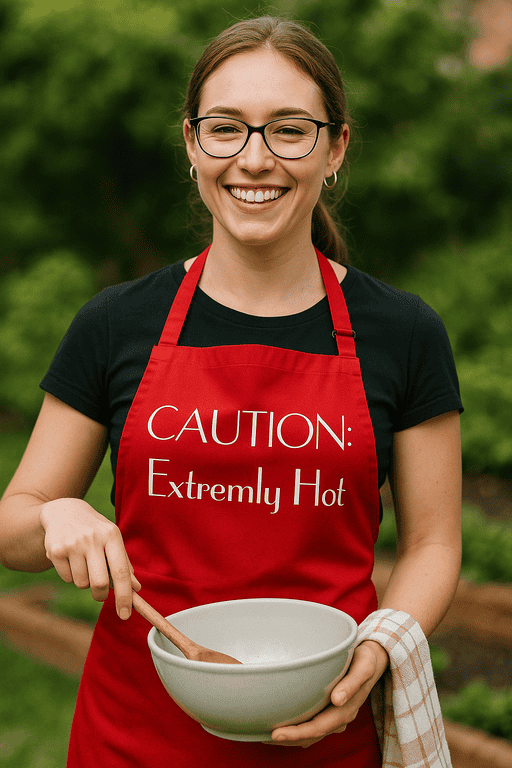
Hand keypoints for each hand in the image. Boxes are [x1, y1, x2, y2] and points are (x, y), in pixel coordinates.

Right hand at [40, 498, 140, 618]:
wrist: (64, 511)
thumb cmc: (95, 530)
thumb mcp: (112, 539)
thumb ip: (124, 563)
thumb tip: (136, 588)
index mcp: (111, 535)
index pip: (121, 571)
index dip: (125, 596)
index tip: (126, 615)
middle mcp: (92, 538)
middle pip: (100, 583)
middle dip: (101, 594)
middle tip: (101, 593)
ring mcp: (72, 544)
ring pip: (82, 583)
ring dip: (84, 581)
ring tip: (83, 563)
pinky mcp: (55, 550)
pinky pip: (66, 578)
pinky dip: (70, 575)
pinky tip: (71, 559)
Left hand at [264, 640, 387, 747]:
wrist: (375, 659)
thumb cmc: (366, 660)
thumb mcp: (364, 666)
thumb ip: (352, 683)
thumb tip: (337, 700)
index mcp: (347, 709)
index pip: (318, 727)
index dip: (296, 733)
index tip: (276, 734)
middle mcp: (340, 717)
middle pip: (311, 735)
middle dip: (288, 738)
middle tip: (264, 736)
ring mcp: (335, 716)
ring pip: (311, 734)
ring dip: (291, 737)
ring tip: (267, 734)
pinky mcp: (330, 711)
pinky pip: (312, 726)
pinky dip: (297, 730)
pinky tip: (283, 723)